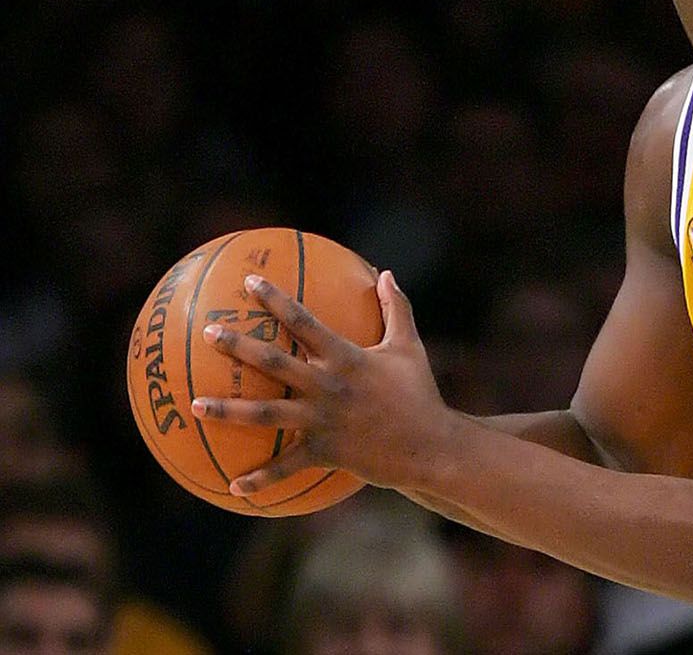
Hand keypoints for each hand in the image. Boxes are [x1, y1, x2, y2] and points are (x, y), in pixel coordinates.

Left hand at [193, 270, 458, 494]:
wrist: (430, 446)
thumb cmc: (420, 393)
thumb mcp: (409, 347)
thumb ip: (396, 309)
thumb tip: (386, 274)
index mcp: (347, 358)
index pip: (305, 321)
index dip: (277, 300)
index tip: (250, 282)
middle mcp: (329, 386)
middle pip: (275, 362)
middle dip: (239, 346)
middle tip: (208, 332)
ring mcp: (323, 421)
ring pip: (266, 415)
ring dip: (228, 411)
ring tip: (194, 405)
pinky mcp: (324, 452)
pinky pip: (286, 467)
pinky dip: (261, 478)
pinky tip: (233, 486)